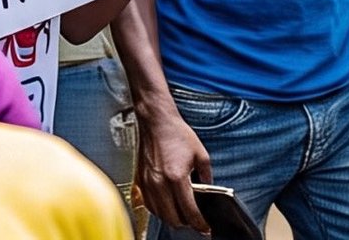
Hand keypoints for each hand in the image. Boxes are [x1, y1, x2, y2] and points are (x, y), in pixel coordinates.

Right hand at [134, 107, 212, 231]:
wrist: (156, 121)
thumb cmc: (176, 133)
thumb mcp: (200, 153)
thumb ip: (207, 176)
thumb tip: (208, 192)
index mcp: (176, 177)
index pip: (189, 211)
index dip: (200, 223)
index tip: (205, 227)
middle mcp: (160, 184)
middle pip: (173, 219)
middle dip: (187, 223)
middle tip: (195, 219)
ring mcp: (148, 184)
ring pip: (161, 215)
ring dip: (173, 217)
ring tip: (182, 212)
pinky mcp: (140, 182)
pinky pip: (150, 206)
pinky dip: (160, 210)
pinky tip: (168, 204)